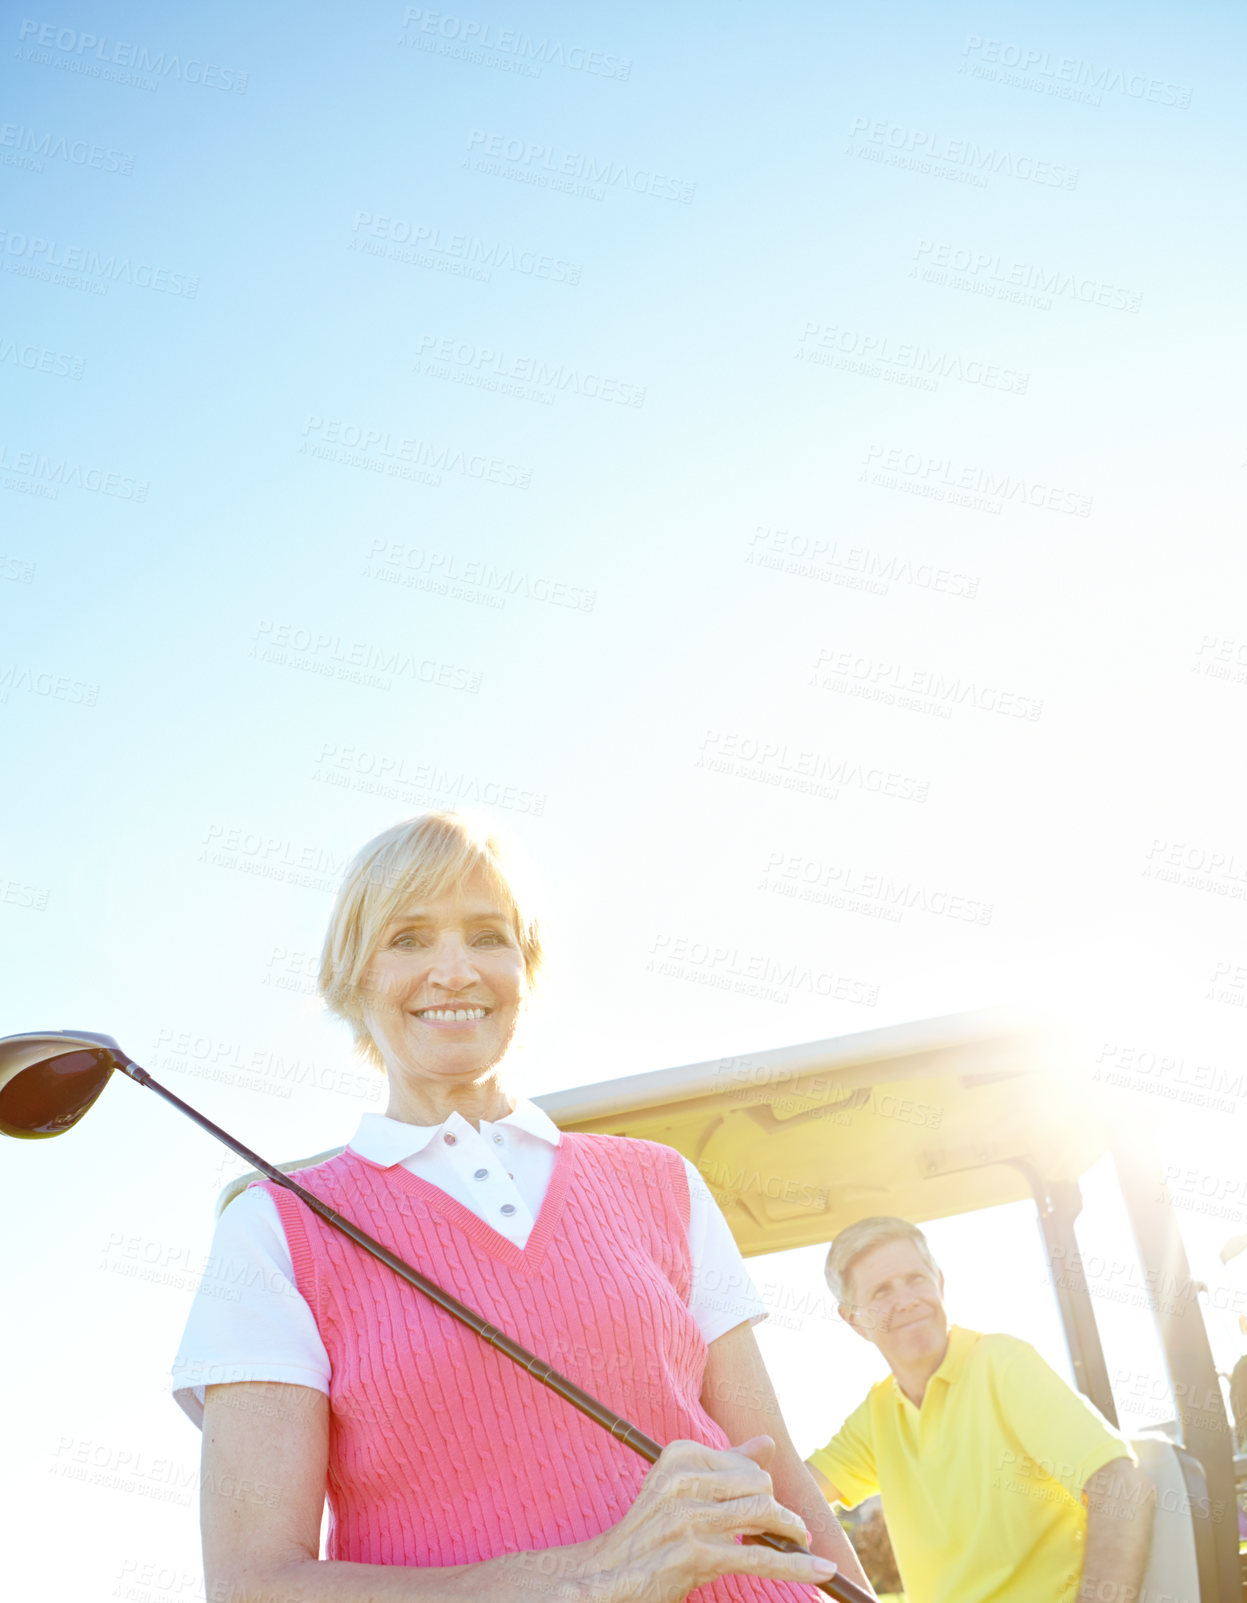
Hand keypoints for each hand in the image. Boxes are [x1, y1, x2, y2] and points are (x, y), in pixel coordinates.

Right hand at [581, 1435, 838, 1601]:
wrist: (609, 1574)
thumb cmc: (650, 1532)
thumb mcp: (681, 1490)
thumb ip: (726, 1465)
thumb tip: (767, 1443)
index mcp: (678, 1456)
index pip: (746, 1466)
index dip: (764, 1489)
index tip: (771, 1507)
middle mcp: (681, 1479)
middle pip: (759, 1486)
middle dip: (779, 1511)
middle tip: (790, 1531)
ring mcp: (687, 1517)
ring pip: (763, 1514)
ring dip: (791, 1532)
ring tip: (802, 1544)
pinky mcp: (696, 1555)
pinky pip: (759, 1557)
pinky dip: (797, 1565)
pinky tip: (822, 1569)